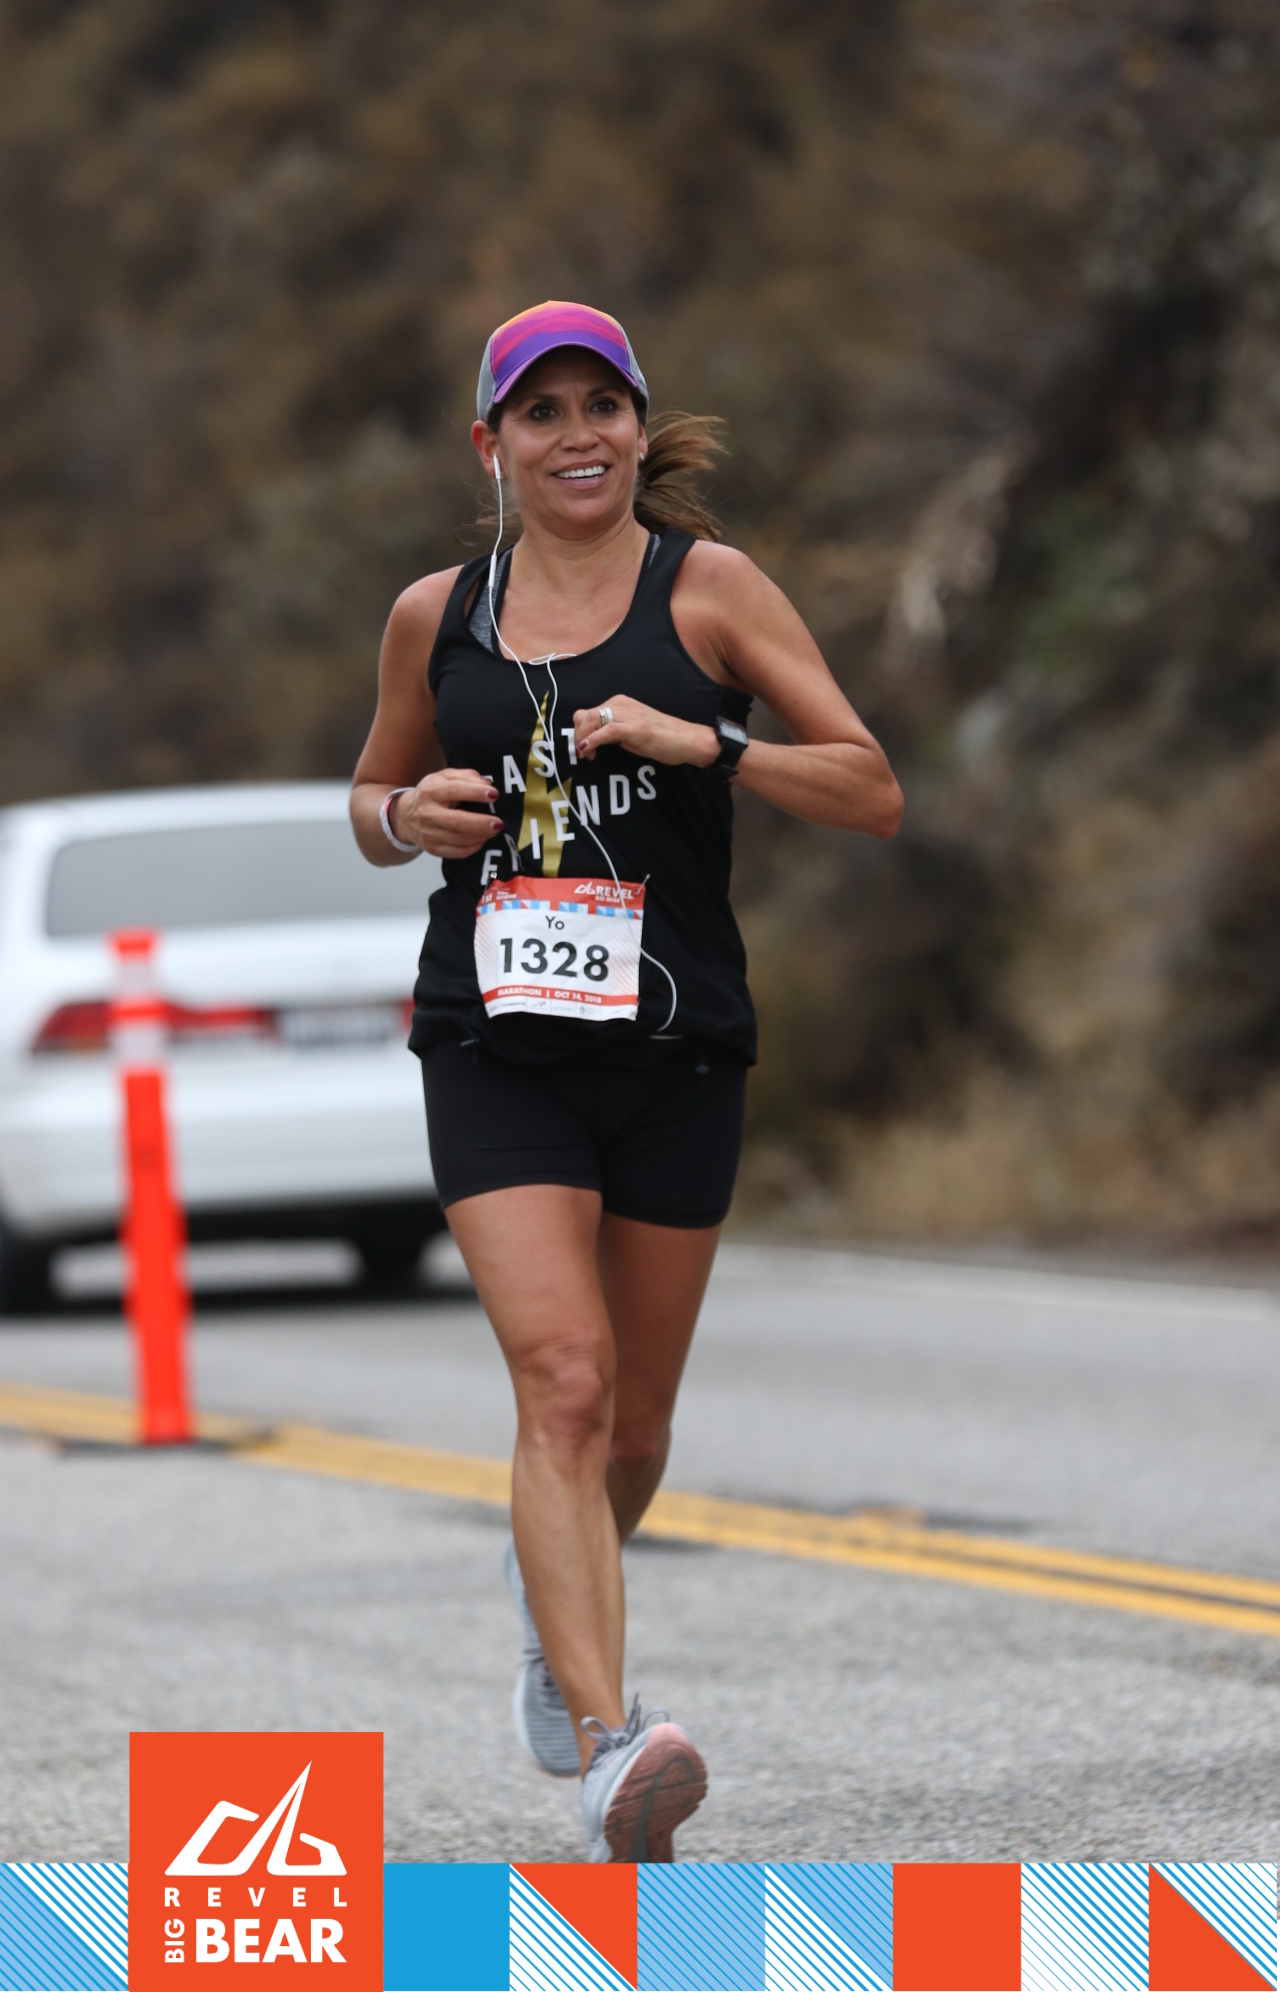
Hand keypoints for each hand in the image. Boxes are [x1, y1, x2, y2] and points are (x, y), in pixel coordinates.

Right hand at [392, 769, 502, 858]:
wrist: (406, 816)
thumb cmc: (432, 793)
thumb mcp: (444, 777)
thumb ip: (466, 776)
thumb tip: (488, 783)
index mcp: (430, 791)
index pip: (454, 790)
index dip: (475, 792)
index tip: (494, 794)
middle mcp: (427, 813)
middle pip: (456, 821)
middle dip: (480, 823)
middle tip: (499, 823)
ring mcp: (428, 834)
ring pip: (458, 839)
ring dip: (480, 836)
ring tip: (494, 830)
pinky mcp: (433, 849)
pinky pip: (457, 852)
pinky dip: (473, 847)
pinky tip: (482, 839)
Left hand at [573, 695, 717, 767]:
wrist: (686, 739)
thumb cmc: (662, 738)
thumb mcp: (631, 732)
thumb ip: (613, 731)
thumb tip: (594, 740)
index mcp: (619, 703)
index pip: (588, 713)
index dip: (580, 731)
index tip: (583, 748)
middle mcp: (620, 704)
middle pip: (584, 716)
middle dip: (578, 736)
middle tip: (582, 754)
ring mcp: (626, 714)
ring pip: (590, 721)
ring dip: (582, 739)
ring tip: (586, 756)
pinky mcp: (632, 727)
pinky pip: (604, 731)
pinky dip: (592, 741)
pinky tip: (587, 750)